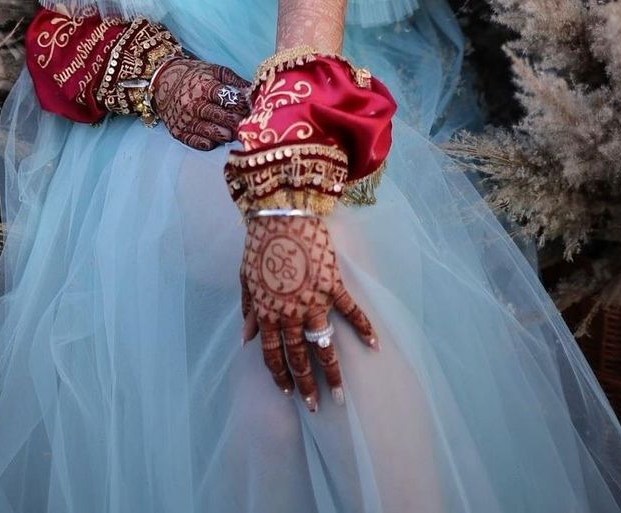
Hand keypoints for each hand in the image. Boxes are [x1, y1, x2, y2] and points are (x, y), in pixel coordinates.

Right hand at [151, 57, 251, 150]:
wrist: (162, 81)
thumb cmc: (193, 75)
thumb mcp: (214, 70)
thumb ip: (234, 81)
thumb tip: (254, 92)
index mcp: (205, 86)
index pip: (230, 99)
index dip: (243, 105)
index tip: (251, 108)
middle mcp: (195, 104)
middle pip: (224, 118)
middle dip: (239, 122)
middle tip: (248, 123)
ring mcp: (186, 120)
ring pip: (214, 134)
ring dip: (228, 134)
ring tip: (234, 131)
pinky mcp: (179, 132)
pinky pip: (199, 143)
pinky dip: (211, 142)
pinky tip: (217, 138)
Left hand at [239, 213, 378, 410]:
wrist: (280, 215)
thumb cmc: (259, 245)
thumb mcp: (246, 279)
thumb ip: (249, 310)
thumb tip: (245, 339)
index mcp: (267, 313)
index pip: (273, 355)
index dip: (281, 376)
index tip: (289, 393)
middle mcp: (290, 314)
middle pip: (300, 358)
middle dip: (307, 385)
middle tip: (317, 405)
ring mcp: (313, 301)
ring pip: (324, 345)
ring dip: (332, 371)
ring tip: (340, 394)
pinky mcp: (332, 285)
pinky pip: (350, 312)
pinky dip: (364, 328)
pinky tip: (374, 345)